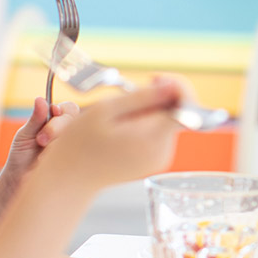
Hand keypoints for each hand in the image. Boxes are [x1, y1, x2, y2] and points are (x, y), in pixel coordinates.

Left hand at [0, 97, 79, 183]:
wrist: (19, 180)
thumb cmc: (21, 156)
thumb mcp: (25, 135)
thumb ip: (35, 118)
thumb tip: (40, 99)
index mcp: (55, 121)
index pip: (69, 109)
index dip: (62, 110)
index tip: (53, 112)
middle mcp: (66, 133)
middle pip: (74, 120)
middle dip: (56, 127)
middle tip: (41, 140)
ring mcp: (72, 147)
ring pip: (76, 137)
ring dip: (57, 144)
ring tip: (42, 155)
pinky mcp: (74, 162)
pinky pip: (75, 155)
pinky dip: (61, 157)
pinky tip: (48, 162)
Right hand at [37, 79, 188, 192]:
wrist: (69, 178)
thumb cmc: (80, 145)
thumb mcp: (107, 111)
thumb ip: (143, 97)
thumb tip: (173, 86)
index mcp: (153, 138)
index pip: (187, 107)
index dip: (176, 87)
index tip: (154, 79)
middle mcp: (162, 151)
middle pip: (176, 112)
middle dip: (156, 98)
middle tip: (126, 98)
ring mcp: (159, 158)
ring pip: (165, 120)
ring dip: (146, 111)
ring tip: (117, 117)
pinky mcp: (153, 160)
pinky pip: (157, 132)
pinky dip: (142, 123)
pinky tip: (120, 128)